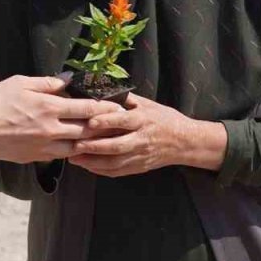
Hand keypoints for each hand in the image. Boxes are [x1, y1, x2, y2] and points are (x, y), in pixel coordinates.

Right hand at [0, 75, 122, 163]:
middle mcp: (51, 130)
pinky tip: (76, 147)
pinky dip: (71, 151)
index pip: (87, 109)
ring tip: (103, 138)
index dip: (106, 107)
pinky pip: (60, 156)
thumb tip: (68, 81)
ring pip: (76, 147)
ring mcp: (43, 147)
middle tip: (118, 124)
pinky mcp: (35, 158)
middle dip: (105, 127)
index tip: (119, 106)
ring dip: (90, 142)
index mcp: (49, 108)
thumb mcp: (21, 82)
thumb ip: (48, 83)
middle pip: (87, 130)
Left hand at [69, 94, 226, 176]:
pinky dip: (101, 171)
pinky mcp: (139, 167)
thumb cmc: (165, 119)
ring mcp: (140, 156)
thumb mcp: (149, 104)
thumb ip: (128, 99)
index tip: (90, 122)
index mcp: (143, 120)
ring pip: (114, 163)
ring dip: (93, 162)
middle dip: (94, 147)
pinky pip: (118, 172)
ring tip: (74, 158)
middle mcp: (141, 139)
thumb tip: (106, 88)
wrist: (185, 142)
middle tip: (75, 145)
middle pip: (116, 146)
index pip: (123, 121)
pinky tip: (87, 167)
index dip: (106, 122)